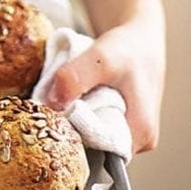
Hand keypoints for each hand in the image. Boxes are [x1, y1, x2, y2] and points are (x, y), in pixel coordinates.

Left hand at [43, 19, 163, 153]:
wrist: (138, 38)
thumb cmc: (128, 48)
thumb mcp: (101, 58)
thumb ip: (75, 78)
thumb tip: (50, 103)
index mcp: (140, 135)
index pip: (98, 151)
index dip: (72, 135)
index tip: (52, 115)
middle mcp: (137, 141)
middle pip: (92, 145)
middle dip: (69, 125)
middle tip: (50, 101)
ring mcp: (127, 133)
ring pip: (90, 133)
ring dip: (72, 116)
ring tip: (61, 93)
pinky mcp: (116, 123)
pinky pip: (91, 123)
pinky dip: (77, 110)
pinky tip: (69, 94)